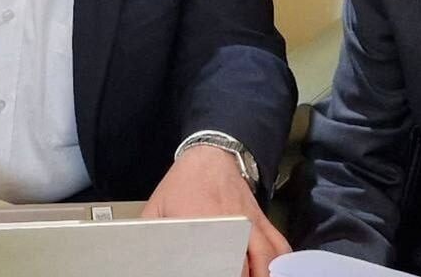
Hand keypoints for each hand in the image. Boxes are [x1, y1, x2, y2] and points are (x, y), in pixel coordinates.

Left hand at [142, 146, 290, 276]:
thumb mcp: (158, 207)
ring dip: (263, 274)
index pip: (210, 260)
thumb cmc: (183, 184)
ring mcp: (251, 223)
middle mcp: (230, 223)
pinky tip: (274, 272)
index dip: (215, 272)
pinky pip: (279, 245)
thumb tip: (140, 256)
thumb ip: (149, 233)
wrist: (212, 156)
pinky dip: (280, 262)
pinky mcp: (263, 220)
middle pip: (243, 265)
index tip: (214, 275)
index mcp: (199, 222)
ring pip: (267, 258)